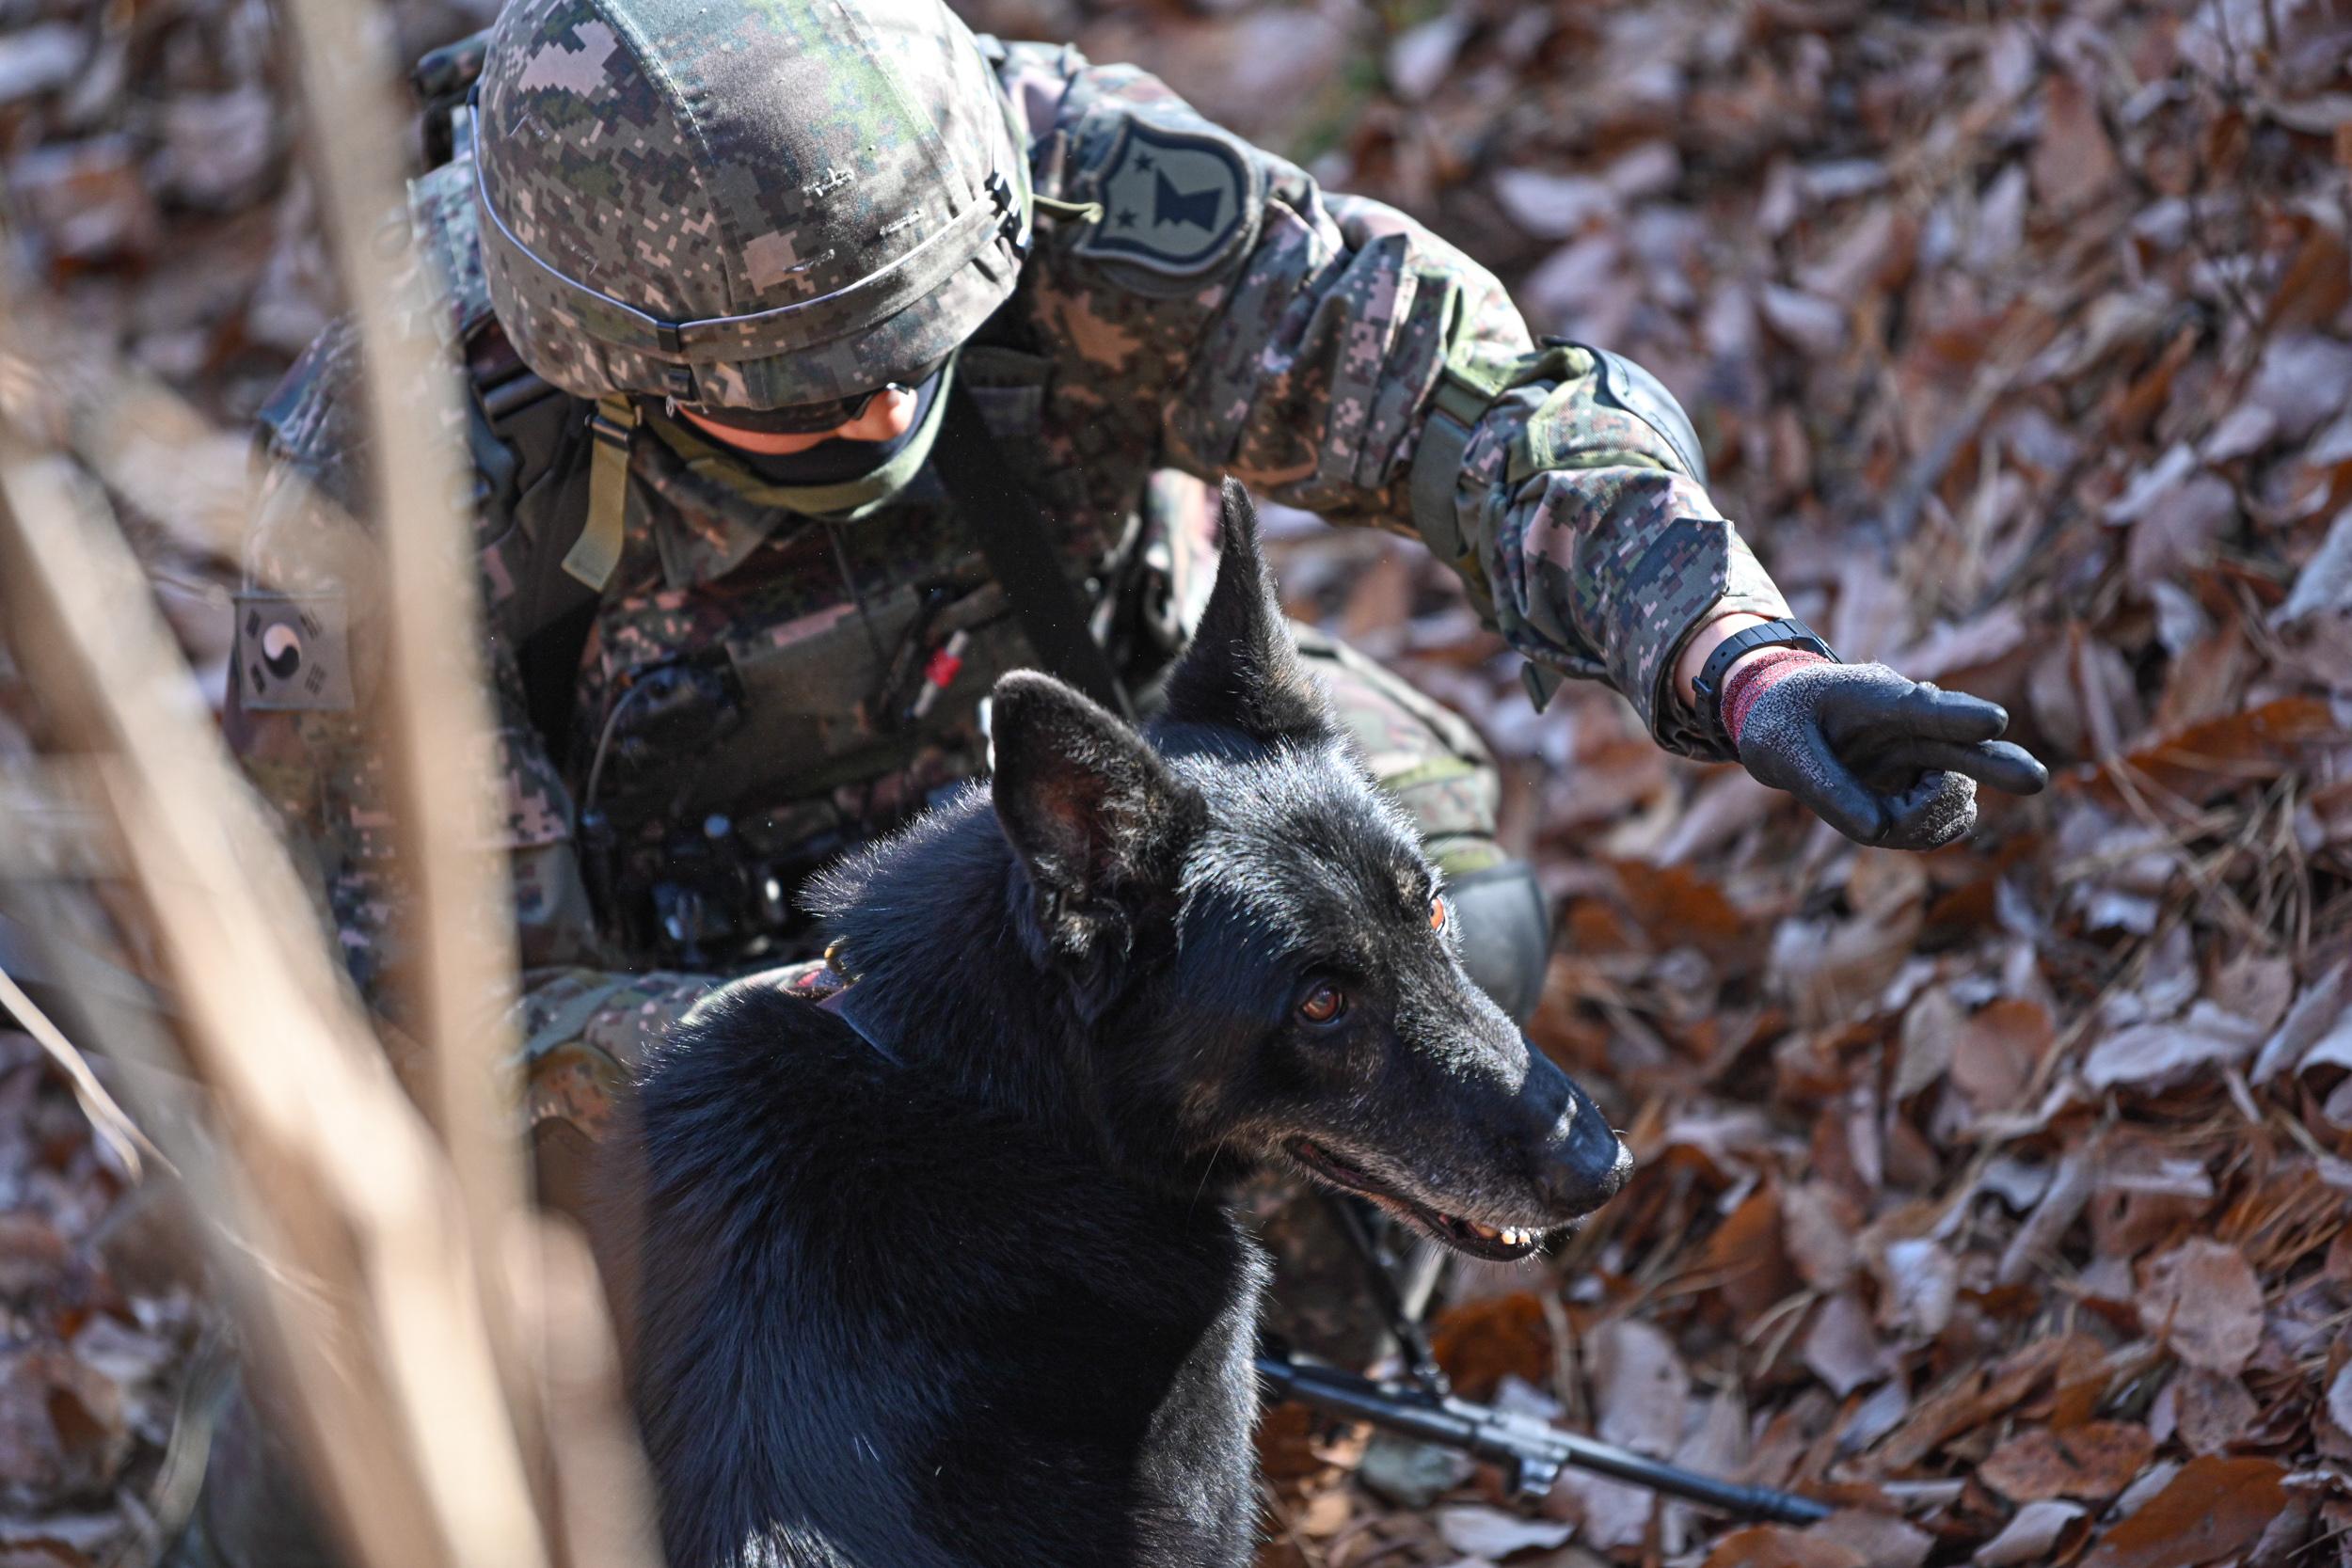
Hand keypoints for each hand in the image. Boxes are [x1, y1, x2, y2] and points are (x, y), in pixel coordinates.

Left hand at [1724, 656, 2047, 849]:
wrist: (1784, 720)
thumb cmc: (1783, 723)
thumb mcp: (1784, 751)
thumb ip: (1826, 787)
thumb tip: (1876, 832)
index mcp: (1878, 699)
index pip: (1925, 709)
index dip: (1960, 715)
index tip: (1994, 720)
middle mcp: (1914, 727)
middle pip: (1966, 748)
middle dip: (2000, 765)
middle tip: (2036, 780)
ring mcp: (1925, 757)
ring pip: (1957, 795)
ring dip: (1932, 816)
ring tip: (1886, 813)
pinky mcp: (1923, 785)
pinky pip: (1942, 821)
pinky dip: (1925, 831)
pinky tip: (1893, 820)